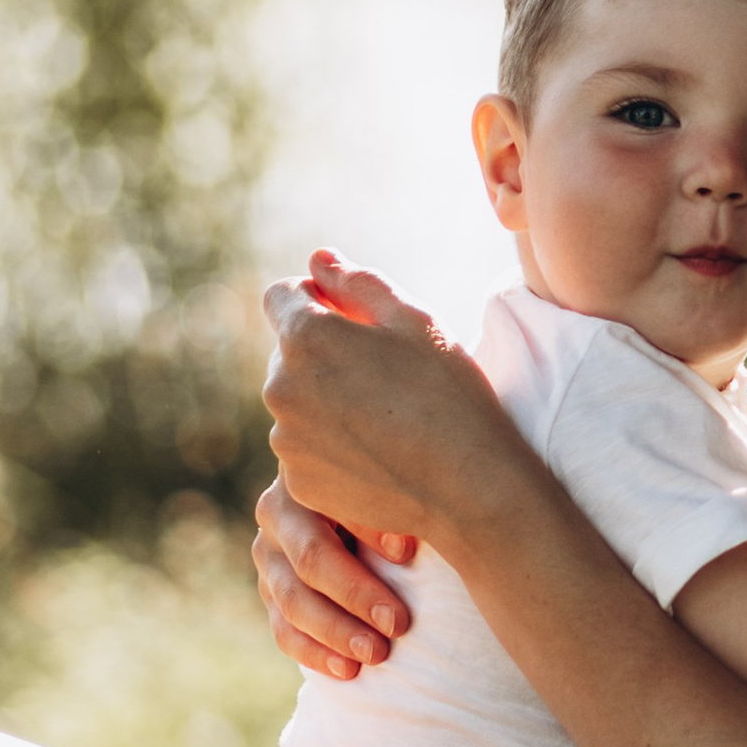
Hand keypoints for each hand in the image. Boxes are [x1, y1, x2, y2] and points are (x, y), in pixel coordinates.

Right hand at [252, 470, 415, 684]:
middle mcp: (278, 511)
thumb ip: (397, 501)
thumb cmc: (385, 485)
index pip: (335, 503)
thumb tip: (408, 545)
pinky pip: (283, 630)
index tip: (408, 554)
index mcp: (309, 474)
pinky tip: (348, 670)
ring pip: (292, 600)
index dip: (372, 528)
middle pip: (311, 558)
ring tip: (377, 653)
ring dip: (336, 631)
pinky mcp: (268, 591)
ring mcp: (267, 554)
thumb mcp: (388, 482)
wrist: (347, 500)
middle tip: (398, 623)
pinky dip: (315, 653)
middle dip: (356, 595)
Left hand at [261, 251, 522, 568]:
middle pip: (290, 351)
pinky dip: (331, 444)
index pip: (281, 296)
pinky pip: (305, 447)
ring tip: (385, 414)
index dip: (316, 297)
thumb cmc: (446, 392)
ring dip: (326, 398)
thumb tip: (317, 260)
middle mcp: (281, 388)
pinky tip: (377, 450)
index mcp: (306, 338)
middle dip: (323, 350)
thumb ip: (357, 282)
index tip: (353, 315)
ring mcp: (285, 441)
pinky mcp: (297, 483)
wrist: (465, 485)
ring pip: (298, 401)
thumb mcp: (413, 319)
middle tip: (384, 368)